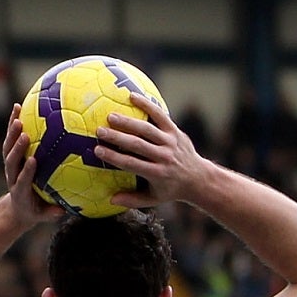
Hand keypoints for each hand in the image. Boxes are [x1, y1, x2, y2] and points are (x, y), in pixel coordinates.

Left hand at [2, 104, 63, 226]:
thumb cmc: (35, 211)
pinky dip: (12, 124)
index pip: (22, 179)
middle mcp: (12, 176)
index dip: (26, 171)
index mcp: (20, 191)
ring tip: (19, 117)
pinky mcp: (10, 157)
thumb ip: (51, 213)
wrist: (17, 208)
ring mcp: (9, 166)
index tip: (33, 161)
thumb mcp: (42, 216)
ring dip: (12, 133)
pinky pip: (10, 139)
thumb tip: (64, 211)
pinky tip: (18, 107)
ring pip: (8, 148)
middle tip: (25, 135)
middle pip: (11, 160)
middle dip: (17, 148)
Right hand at [93, 90, 210, 208]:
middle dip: (117, 137)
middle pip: (138, 145)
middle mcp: (164, 157)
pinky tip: (131, 96)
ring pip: (147, 129)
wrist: (198, 178)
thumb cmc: (170, 189)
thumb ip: (132, 200)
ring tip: (110, 116)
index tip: (97, 150)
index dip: (114, 156)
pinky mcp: (175, 131)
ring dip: (128, 122)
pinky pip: (160, 115)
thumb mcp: (153, 199)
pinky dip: (147, 105)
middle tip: (99, 131)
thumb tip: (110, 200)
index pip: (132, 164)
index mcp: (156, 173)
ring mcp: (170, 142)